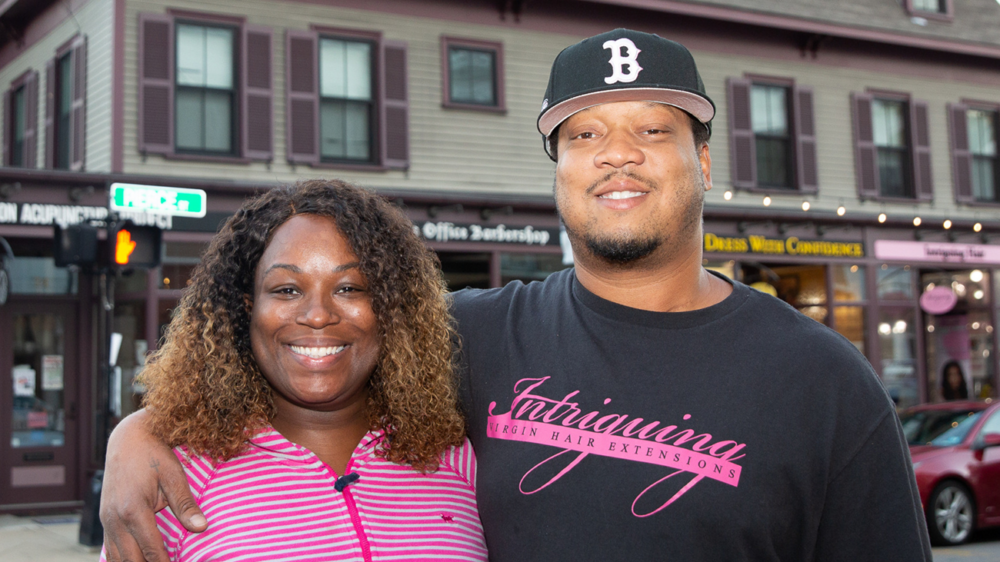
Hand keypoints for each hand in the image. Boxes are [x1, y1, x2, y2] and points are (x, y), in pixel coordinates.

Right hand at [100, 410, 206, 560]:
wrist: (128, 437)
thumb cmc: (153, 454)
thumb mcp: (174, 476)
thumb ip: (185, 505)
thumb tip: (201, 527)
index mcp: (133, 509)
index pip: (151, 548)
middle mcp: (115, 519)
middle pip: (130, 559)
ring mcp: (106, 520)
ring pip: (116, 557)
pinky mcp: (105, 518)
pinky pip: (110, 548)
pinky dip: (121, 559)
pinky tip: (136, 561)